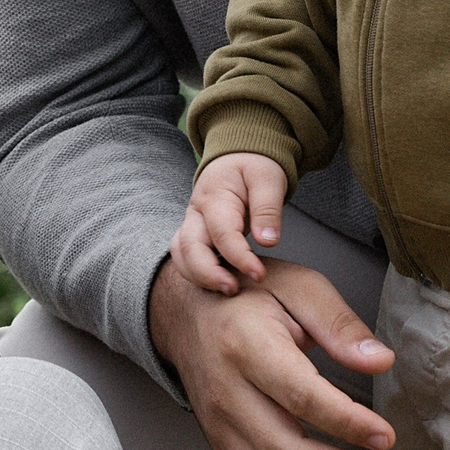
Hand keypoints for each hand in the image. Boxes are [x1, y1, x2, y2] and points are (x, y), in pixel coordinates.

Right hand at [148, 255, 399, 449]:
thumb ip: (339, 324)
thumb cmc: (250, 296)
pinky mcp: (221, 447)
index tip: (387, 436)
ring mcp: (220, 427)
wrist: (184, 311)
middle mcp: (228, 393)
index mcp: (246, 345)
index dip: (347, 423)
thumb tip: (381, 362)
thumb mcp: (298, 287)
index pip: (301, 397)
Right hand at [172, 154, 290, 293]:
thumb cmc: (253, 167)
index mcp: (215, 196)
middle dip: (207, 273)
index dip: (239, 257)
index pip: (222, 233)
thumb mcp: (268, 179)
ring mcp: (192, 225)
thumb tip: (268, 241)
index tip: (259, 274)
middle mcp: (197, 213)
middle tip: (233, 290)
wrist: (237, 158)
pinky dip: (197, 275)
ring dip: (199, 277)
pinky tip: (220, 284)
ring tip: (227, 290)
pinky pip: (186, 259)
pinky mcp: (195, 236)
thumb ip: (267, 209)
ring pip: (182, 256)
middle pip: (188, 247)